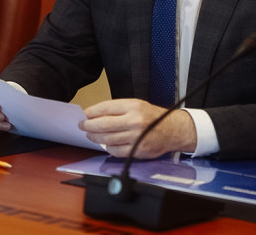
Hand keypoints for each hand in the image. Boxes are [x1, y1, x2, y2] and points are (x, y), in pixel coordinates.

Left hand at [80, 98, 196, 157]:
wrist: (172, 130)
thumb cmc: (152, 117)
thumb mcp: (137, 105)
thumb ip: (118, 109)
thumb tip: (95, 114)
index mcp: (134, 106)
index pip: (106, 108)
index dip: (92, 111)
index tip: (85, 114)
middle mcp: (135, 121)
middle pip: (103, 125)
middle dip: (89, 126)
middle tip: (82, 126)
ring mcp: (136, 137)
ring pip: (107, 139)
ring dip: (95, 137)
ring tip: (90, 135)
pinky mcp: (137, 150)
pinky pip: (115, 151)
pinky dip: (107, 147)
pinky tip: (105, 144)